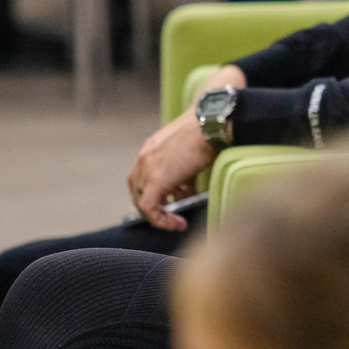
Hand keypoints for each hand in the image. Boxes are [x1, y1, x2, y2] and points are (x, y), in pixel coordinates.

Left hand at [128, 111, 216, 229]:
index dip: (155, 192)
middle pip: (137, 190)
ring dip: (159, 214)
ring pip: (141, 201)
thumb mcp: (190, 154)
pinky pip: (150, 208)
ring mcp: (147, 168)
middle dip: (154, 205)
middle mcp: (144, 158)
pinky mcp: (156, 180)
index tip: (173, 200)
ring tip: (176, 221)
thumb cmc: (208, 134)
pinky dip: (162, 220)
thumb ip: (183, 173)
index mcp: (151, 149)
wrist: (210, 125)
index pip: (142, 176)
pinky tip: (178, 224)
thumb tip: (187, 190)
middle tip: (170, 214)